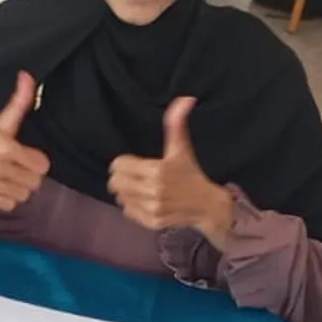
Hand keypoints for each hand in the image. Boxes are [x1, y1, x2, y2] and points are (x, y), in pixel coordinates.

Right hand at [0, 71, 49, 212]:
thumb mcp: (1, 122)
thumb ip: (19, 101)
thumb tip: (28, 75)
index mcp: (4, 145)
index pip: (42, 166)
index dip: (36, 162)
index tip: (25, 157)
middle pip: (34, 183)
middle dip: (27, 176)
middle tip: (14, 168)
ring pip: (23, 195)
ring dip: (17, 188)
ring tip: (5, 177)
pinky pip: (9, 205)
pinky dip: (5, 198)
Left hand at [107, 97, 233, 246]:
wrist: (206, 205)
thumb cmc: (191, 173)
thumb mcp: (182, 148)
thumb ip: (177, 123)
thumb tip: (185, 99)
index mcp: (158, 170)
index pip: (119, 165)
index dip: (123, 162)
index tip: (133, 163)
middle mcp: (153, 191)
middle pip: (115, 182)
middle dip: (122, 177)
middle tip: (134, 175)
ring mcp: (152, 209)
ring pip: (120, 197)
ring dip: (126, 191)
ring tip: (140, 187)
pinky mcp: (151, 222)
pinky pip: (127, 211)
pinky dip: (132, 205)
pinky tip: (145, 200)